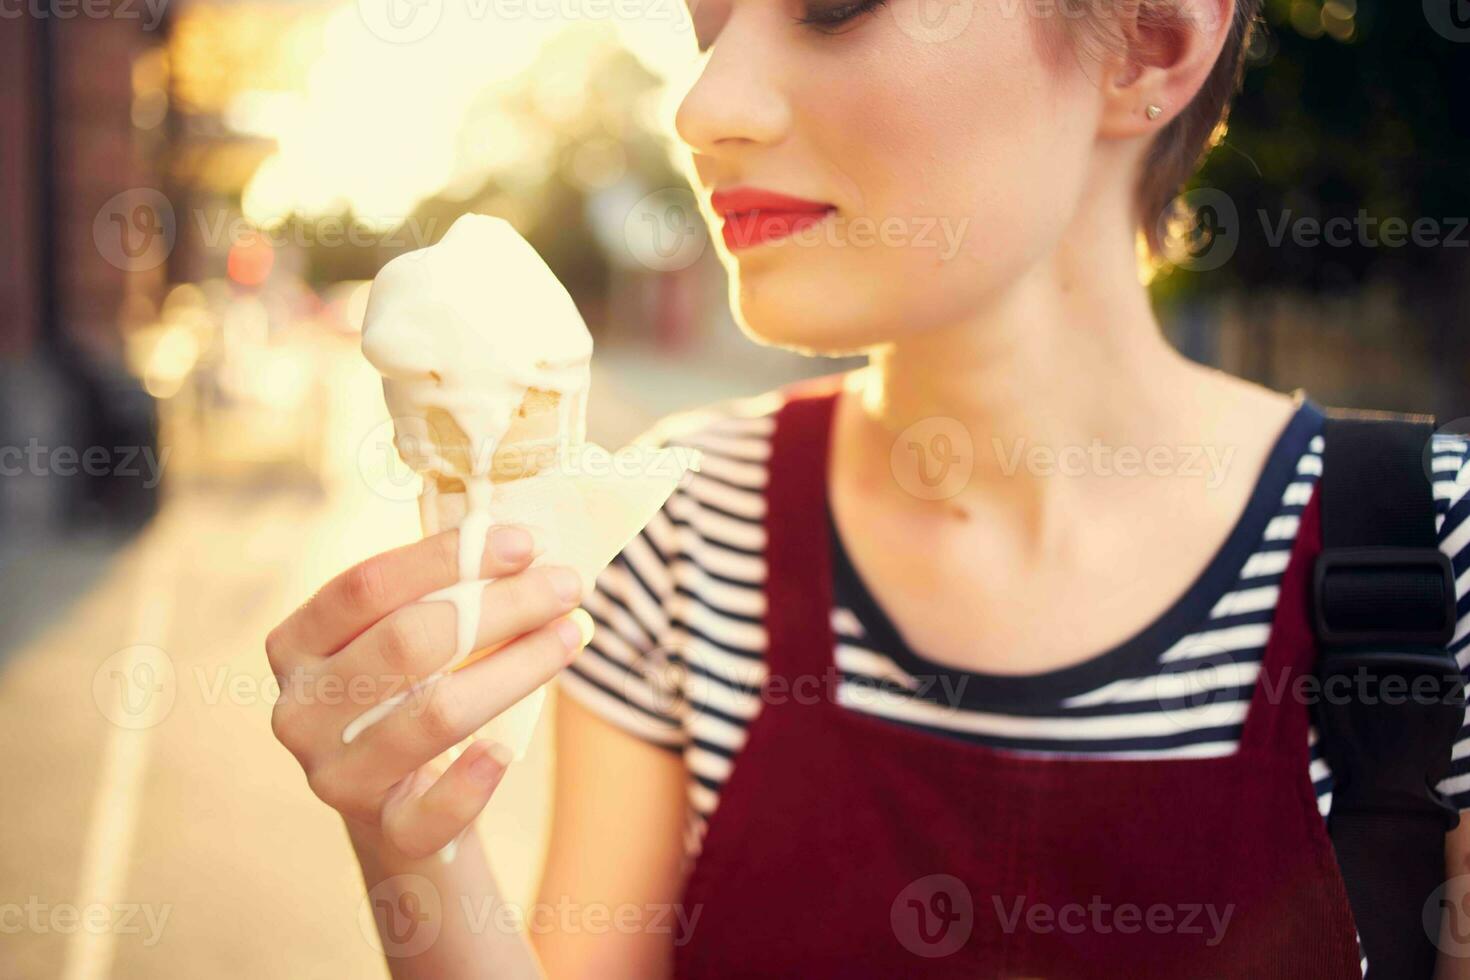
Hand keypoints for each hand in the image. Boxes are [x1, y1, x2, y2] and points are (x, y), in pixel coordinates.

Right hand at [265, 525, 589, 858]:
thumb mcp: (407, 645)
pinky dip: (473, 779)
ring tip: (571, 635)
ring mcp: (334, 776)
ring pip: (435, 713)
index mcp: (296, 645)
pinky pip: (433, 809)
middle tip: (565, 585)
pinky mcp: (382, 831)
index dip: (445, 557)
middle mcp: (300, 710)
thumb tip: (530, 549)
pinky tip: (506, 750)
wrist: (405, 812)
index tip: (523, 541)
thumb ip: (444, 596)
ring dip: (516, 668)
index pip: (366, 586)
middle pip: (407, 641)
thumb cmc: (412, 699)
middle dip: (499, 605)